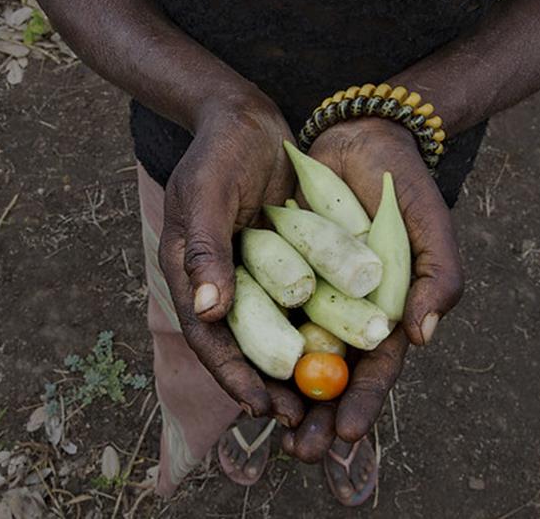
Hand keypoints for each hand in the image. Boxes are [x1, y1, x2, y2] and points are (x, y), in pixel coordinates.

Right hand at [158, 93, 303, 424]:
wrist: (248, 119)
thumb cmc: (219, 150)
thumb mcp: (206, 192)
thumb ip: (205, 248)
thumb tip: (205, 310)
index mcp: (191, 275)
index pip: (209, 338)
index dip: (233, 376)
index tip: (261, 407)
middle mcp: (223, 285)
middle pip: (245, 348)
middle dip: (270, 387)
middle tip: (299, 420)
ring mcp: (257, 276)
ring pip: (278, 335)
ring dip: (300, 371)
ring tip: (325, 402)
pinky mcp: (288, 265)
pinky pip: (305, 306)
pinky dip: (321, 332)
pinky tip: (348, 356)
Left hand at [282, 117, 463, 458]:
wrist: (358, 135)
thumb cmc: (404, 186)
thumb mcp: (430, 228)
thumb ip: (440, 279)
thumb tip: (422, 337)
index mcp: (389, 314)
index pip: (377, 372)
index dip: (362, 404)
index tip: (343, 433)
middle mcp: (347, 314)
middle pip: (331, 378)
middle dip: (316, 417)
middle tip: (298, 450)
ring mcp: (311, 296)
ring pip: (293, 355)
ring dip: (282, 393)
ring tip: (266, 423)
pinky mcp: (278, 274)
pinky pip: (264, 314)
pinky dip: (254, 344)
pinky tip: (240, 369)